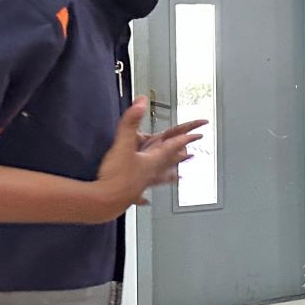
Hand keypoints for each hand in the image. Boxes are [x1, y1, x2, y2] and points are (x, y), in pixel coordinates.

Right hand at [95, 99, 204, 213]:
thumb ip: (131, 122)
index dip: (187, 138)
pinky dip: (144, 197)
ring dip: (170, 177)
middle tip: (192, 155)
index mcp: (153, 160)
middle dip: (181, 156)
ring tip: (178, 178)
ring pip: (160, 179)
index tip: (199, 135)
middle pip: (170, 163)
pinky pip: (141, 195)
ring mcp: (142, 184)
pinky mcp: (131, 194)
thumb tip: (141, 102)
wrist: (104, 200)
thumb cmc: (117, 175)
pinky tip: (144, 201)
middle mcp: (151, 173)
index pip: (174, 146)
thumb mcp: (123, 144)